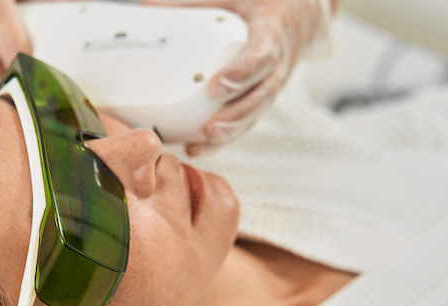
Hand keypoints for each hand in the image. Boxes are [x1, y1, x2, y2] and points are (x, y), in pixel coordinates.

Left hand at [143, 0, 333, 154]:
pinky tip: (198, 148)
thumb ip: (195, 4)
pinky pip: (246, 121)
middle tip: (211, 129)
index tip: (216, 88)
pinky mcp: (260, 99)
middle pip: (261, 96)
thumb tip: (148, 5)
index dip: (241, 74)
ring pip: (255, 114)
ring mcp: (271, 85)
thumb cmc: (261, 7)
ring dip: (230, 132)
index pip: (261, 56)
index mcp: (272, 33)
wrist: (299, 17)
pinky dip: (224, 138)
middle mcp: (276, 65)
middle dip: (236, 116)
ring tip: (203, 144)